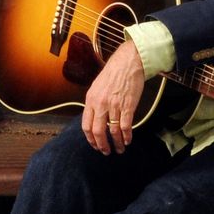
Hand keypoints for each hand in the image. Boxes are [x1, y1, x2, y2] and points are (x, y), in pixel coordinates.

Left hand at [82, 39, 145, 154]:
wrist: (128, 62)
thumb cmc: (113, 73)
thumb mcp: (97, 87)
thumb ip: (94, 103)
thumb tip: (95, 118)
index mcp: (91, 100)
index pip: (86, 125)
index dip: (90, 139)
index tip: (95, 145)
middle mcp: (100, 104)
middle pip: (98, 131)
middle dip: (102, 145)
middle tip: (106, 151)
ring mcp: (114, 105)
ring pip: (112, 131)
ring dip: (116, 143)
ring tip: (119, 149)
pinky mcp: (128, 105)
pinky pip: (125, 126)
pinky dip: (126, 136)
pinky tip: (128, 140)